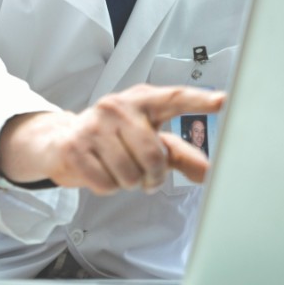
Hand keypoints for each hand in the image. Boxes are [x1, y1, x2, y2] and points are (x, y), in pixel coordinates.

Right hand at [0, 83, 224, 194]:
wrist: (60, 141)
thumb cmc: (111, 138)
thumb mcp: (145, 138)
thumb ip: (177, 153)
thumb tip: (208, 171)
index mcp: (141, 100)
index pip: (174, 98)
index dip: (199, 101)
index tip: (223, 101)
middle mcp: (117, 107)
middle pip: (153, 156)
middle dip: (153, 176)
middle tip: (145, 175)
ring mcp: (94, 125)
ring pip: (130, 174)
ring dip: (129, 182)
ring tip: (118, 168)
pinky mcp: (76, 147)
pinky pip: (107, 183)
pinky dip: (107, 186)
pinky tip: (100, 171)